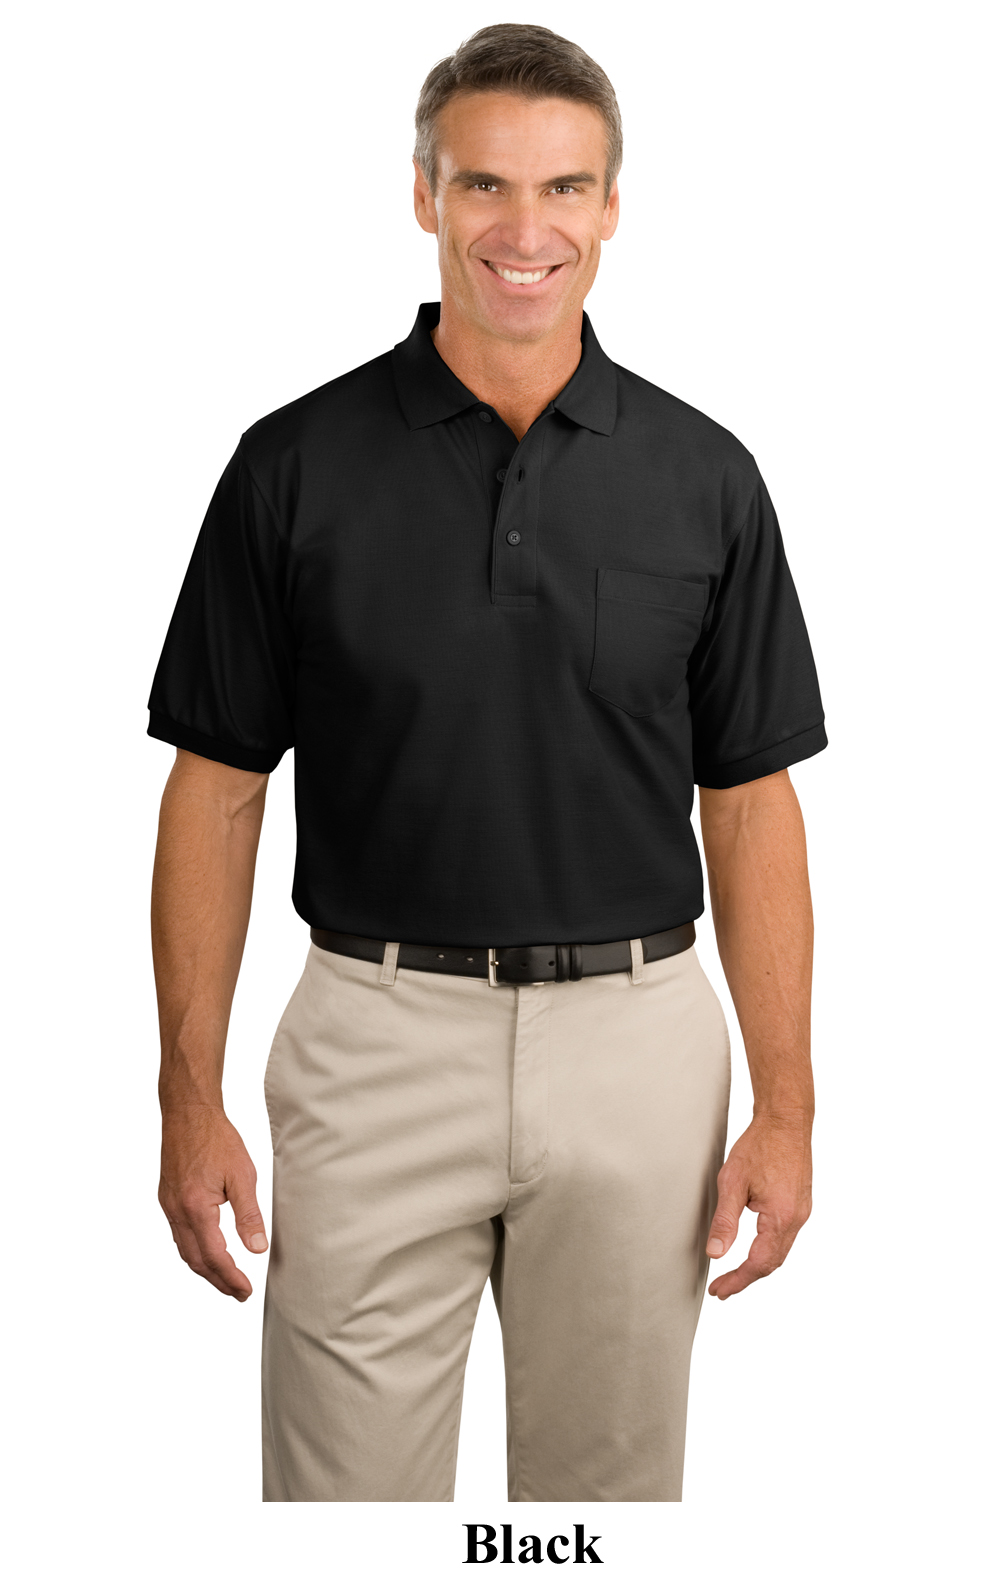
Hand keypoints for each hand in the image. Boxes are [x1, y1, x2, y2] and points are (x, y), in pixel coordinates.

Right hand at [159, 1103, 267, 1300]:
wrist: (187, 1112)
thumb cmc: (216, 1138)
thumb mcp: (242, 1175)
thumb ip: (249, 1215)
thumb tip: (257, 1249)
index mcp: (196, 1208)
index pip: (214, 1256)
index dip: (231, 1278)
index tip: (246, 1291)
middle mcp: (177, 1212)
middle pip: (195, 1261)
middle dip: (217, 1281)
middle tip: (238, 1293)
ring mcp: (168, 1206)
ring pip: (184, 1250)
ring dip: (205, 1269)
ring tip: (225, 1279)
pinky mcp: (167, 1198)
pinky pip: (178, 1235)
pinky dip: (194, 1251)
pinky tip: (207, 1251)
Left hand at [705, 1114, 811, 1299]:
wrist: (786, 1120)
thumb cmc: (761, 1145)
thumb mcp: (733, 1182)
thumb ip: (725, 1221)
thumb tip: (716, 1253)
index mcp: (780, 1217)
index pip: (759, 1263)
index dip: (737, 1280)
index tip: (719, 1290)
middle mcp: (797, 1219)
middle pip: (772, 1263)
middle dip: (746, 1278)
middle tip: (723, 1287)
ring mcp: (802, 1212)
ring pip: (781, 1251)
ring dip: (758, 1265)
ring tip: (735, 1273)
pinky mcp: (801, 1204)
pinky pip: (786, 1236)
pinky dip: (769, 1249)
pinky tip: (754, 1248)